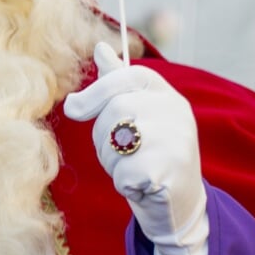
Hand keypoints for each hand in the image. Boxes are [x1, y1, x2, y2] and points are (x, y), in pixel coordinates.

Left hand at [63, 42, 208, 254]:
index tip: (75, 109)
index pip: (128, 75)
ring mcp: (179, 140)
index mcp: (168, 95)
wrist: (177, 206)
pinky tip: (141, 186)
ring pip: (116, 140)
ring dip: (111, 161)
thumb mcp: (137, 116)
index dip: (96, 91)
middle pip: (115, 108)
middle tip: (115, 153)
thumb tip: (101, 47)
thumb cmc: (149, 157)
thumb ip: (118, 84)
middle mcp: (178, 112)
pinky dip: (124, 183)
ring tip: (130, 169)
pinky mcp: (173, 171)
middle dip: (101, 136)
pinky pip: (125, 172)